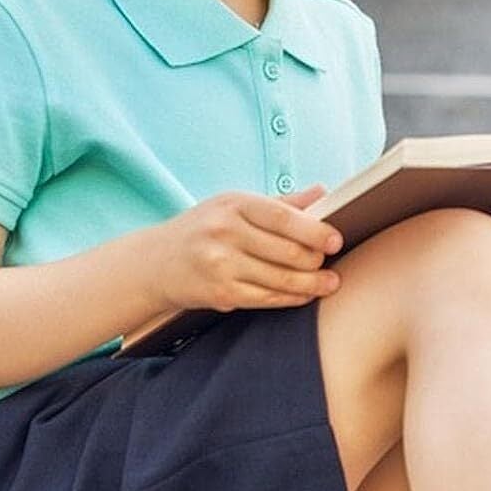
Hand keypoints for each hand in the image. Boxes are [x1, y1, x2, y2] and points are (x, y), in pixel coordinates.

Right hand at [147, 181, 344, 313]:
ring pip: (281, 279)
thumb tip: (323, 192)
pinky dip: (293, 297)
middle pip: (287, 252)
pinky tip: (306, 294)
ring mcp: (220, 265)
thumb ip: (280, 203)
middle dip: (316, 260)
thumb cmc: (204, 229)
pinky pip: (268, 299)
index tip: (336, 240)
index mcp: (233, 205)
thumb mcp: (235, 205)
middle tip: (332, 261)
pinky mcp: (221, 294)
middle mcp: (224, 233)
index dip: (314, 231)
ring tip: (330, 282)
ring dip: (312, 283)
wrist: (154, 262)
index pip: (283, 217)